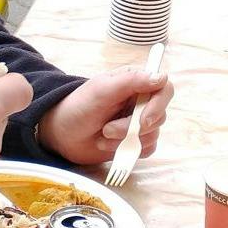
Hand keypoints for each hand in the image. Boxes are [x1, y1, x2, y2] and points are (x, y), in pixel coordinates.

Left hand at [37, 66, 173, 164]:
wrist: (62, 134)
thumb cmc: (79, 107)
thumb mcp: (102, 90)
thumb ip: (131, 81)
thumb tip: (161, 77)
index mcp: (136, 82)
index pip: (165, 89)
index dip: (159, 105)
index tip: (143, 119)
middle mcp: (141, 101)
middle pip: (160, 116)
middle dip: (132, 127)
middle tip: (107, 130)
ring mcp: (139, 122)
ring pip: (152, 135)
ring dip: (125, 140)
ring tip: (102, 136)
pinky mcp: (135, 141)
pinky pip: (147, 149)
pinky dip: (128, 151)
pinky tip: (108, 145)